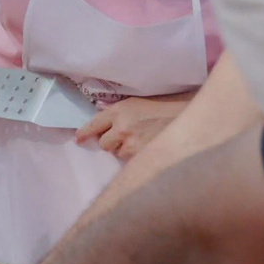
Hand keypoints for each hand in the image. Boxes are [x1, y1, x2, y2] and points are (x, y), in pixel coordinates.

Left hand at [74, 95, 189, 161]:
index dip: (85, 132)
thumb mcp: (136, 102)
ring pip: (117, 153)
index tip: (79, 138)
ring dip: (124, 149)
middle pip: (103, 143)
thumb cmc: (161, 108)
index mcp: (119, 111)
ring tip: (140, 140)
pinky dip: (135, 156)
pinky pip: (130, 160)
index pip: (94, 124)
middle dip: (111, 141)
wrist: (185, 117)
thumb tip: (99, 112)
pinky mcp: (140, 156)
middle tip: (124, 136)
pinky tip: (146, 146)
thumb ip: (116, 110)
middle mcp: (121, 127)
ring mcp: (131, 143)